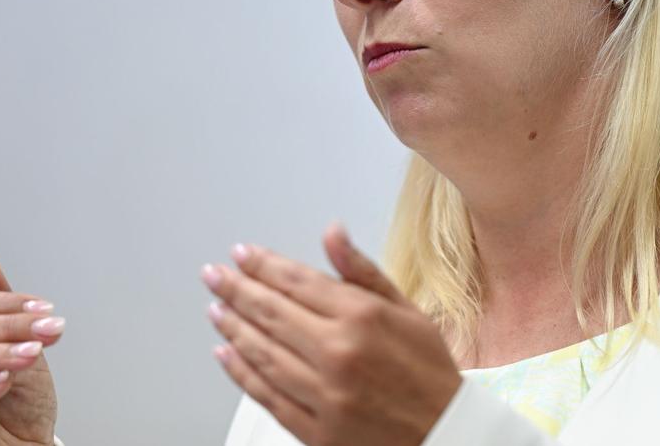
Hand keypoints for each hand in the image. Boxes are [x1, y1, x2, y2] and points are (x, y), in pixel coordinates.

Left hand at [202, 223, 461, 445]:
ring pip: (262, 352)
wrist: (446, 434)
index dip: (262, 265)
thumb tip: (333, 234)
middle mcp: (338, 352)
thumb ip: (362, 271)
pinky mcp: (316, 428)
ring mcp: (324, 393)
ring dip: (232, 327)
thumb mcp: (407, 309)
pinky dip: (240, 373)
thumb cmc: (429, 372)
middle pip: (270, 312)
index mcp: (362, 317)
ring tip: (216, 309)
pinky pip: (266, 395)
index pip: (296, 281)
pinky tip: (225, 354)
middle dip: (236, 289)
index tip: (241, 254)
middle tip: (214, 275)